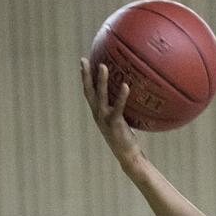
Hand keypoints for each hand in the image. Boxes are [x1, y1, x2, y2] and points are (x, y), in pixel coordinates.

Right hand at [79, 59, 144, 175]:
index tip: (84, 62)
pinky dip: (122, 96)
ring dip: (101, 81)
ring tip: (103, 66)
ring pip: (100, 96)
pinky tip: (126, 86)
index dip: (85, 77)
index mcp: (98, 112)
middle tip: (83, 60)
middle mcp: (98, 114)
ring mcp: (105, 119)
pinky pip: (118, 107)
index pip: (89, 92)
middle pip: (88, 91)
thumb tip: (132, 93)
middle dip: (85, 75)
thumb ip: (123, 108)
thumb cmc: (127, 138)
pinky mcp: (114, 124)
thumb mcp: (123, 120)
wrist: (127, 156)